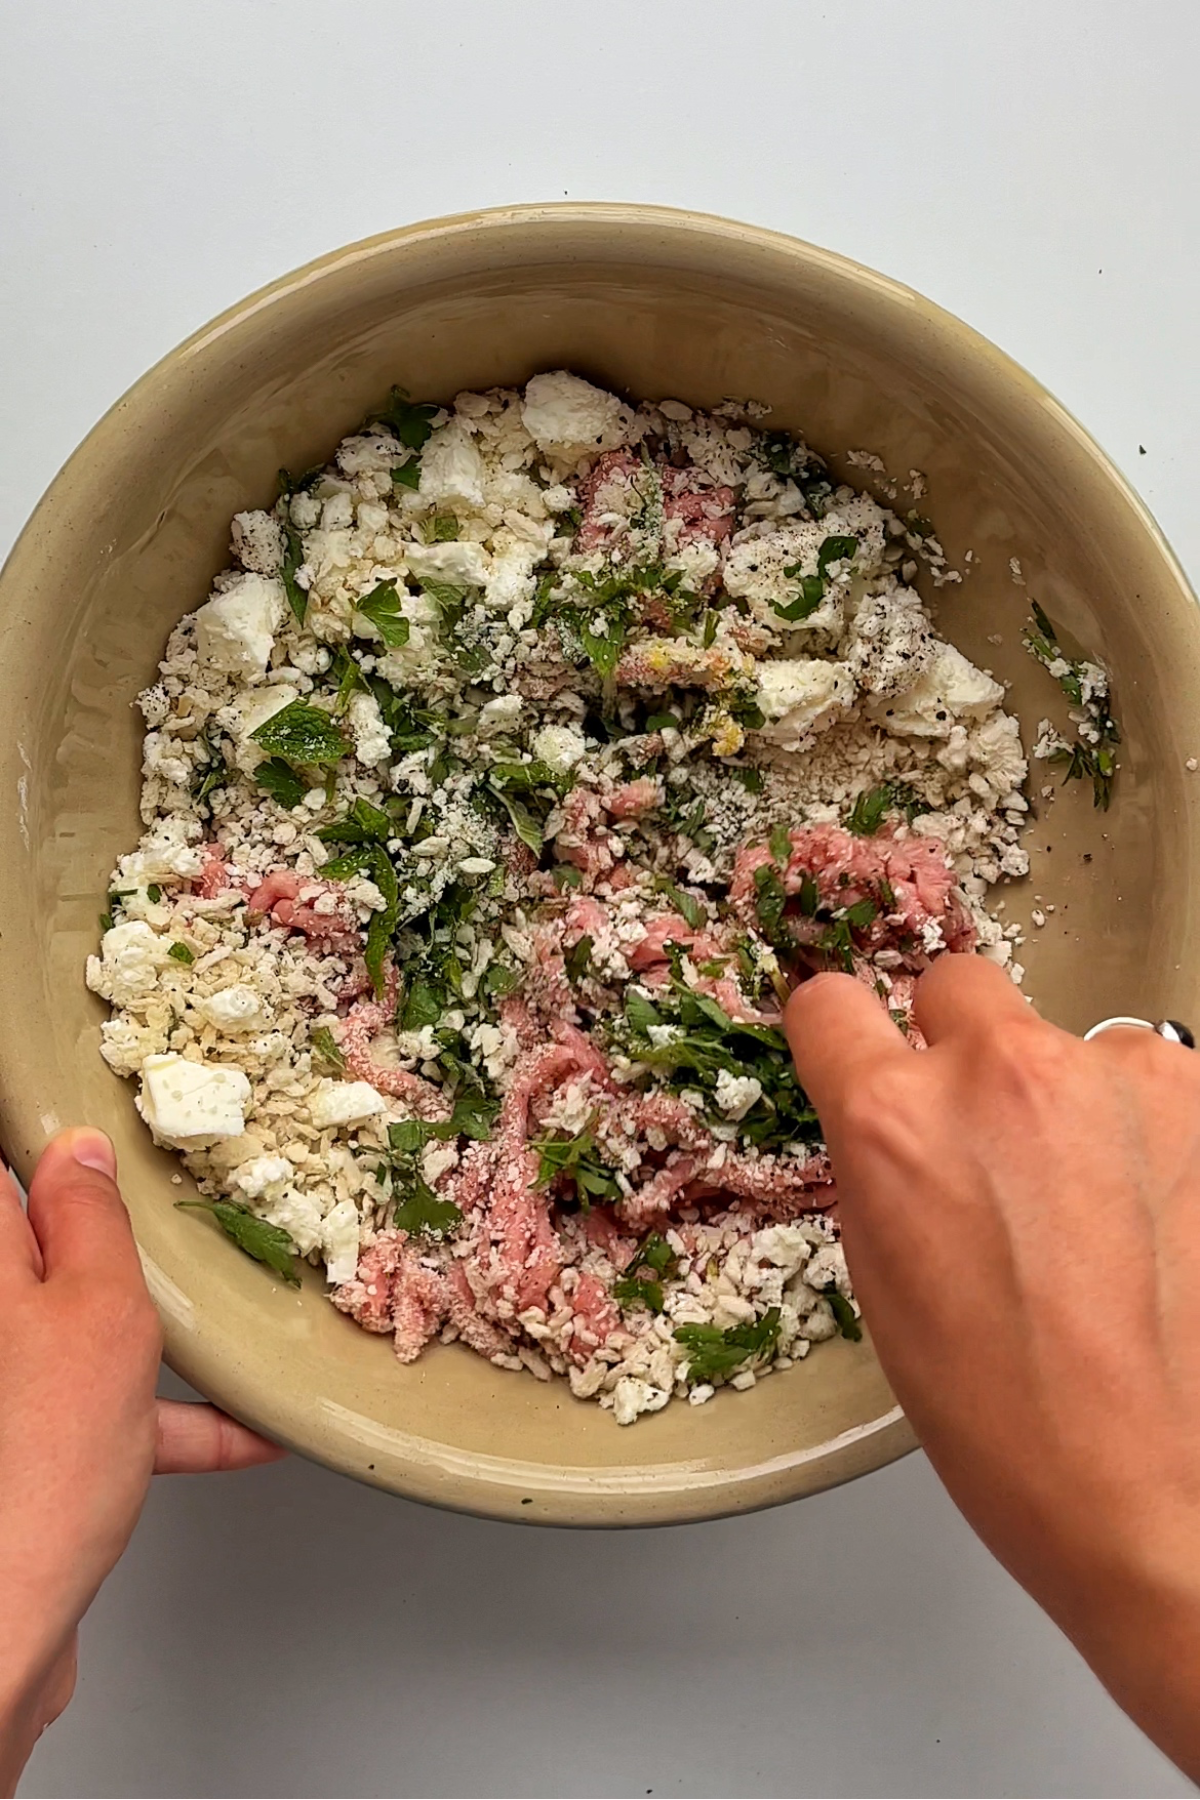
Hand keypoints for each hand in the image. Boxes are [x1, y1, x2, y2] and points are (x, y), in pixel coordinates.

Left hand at [0, 1130, 284, 1795]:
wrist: (2, 1622)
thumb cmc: (35, 1468)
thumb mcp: (94, 1312)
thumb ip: (89, 1222)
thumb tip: (78, 1150)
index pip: (10, 1175)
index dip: (62, 1147)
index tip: (117, 1131)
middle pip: (47, 1251)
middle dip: (123, 1244)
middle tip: (186, 1222)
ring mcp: (3, 1388)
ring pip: (81, 1331)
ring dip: (157, 1335)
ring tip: (234, 1333)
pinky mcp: (19, 1450)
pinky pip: (101, 1408)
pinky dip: (164, 1417)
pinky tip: (241, 1433)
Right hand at [785, 959, 1199, 1781]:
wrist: (1174, 1504)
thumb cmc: (1021, 1434)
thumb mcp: (890, 1293)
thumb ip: (886, 1171)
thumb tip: (897, 1121)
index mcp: (895, 1122)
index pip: (831, 1005)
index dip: (841, 1035)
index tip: (857, 1047)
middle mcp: (1001, 1072)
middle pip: (958, 987)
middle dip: (960, 1047)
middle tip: (991, 1139)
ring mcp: (1118, 1075)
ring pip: (1070, 1043)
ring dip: (1072, 1100)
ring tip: (1101, 1212)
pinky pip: (1157, 1087)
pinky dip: (1153, 1135)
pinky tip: (1161, 1222)